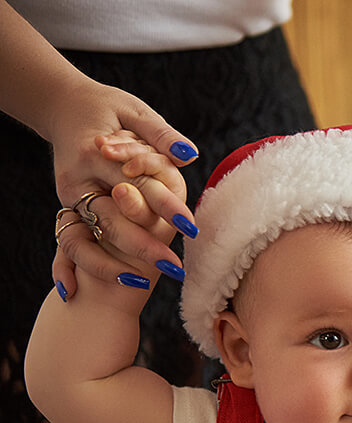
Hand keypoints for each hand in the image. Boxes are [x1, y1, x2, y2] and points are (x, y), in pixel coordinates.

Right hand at [45, 82, 197, 297]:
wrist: (61, 105)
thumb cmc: (107, 108)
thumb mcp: (135, 111)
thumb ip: (161, 135)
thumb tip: (189, 156)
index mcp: (95, 152)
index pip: (138, 184)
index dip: (165, 205)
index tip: (191, 226)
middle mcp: (77, 178)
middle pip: (112, 217)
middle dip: (143, 245)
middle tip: (173, 267)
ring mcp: (67, 196)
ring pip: (87, 235)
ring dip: (112, 263)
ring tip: (144, 284)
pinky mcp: (65, 207)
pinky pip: (66, 242)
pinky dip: (72, 266)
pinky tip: (82, 289)